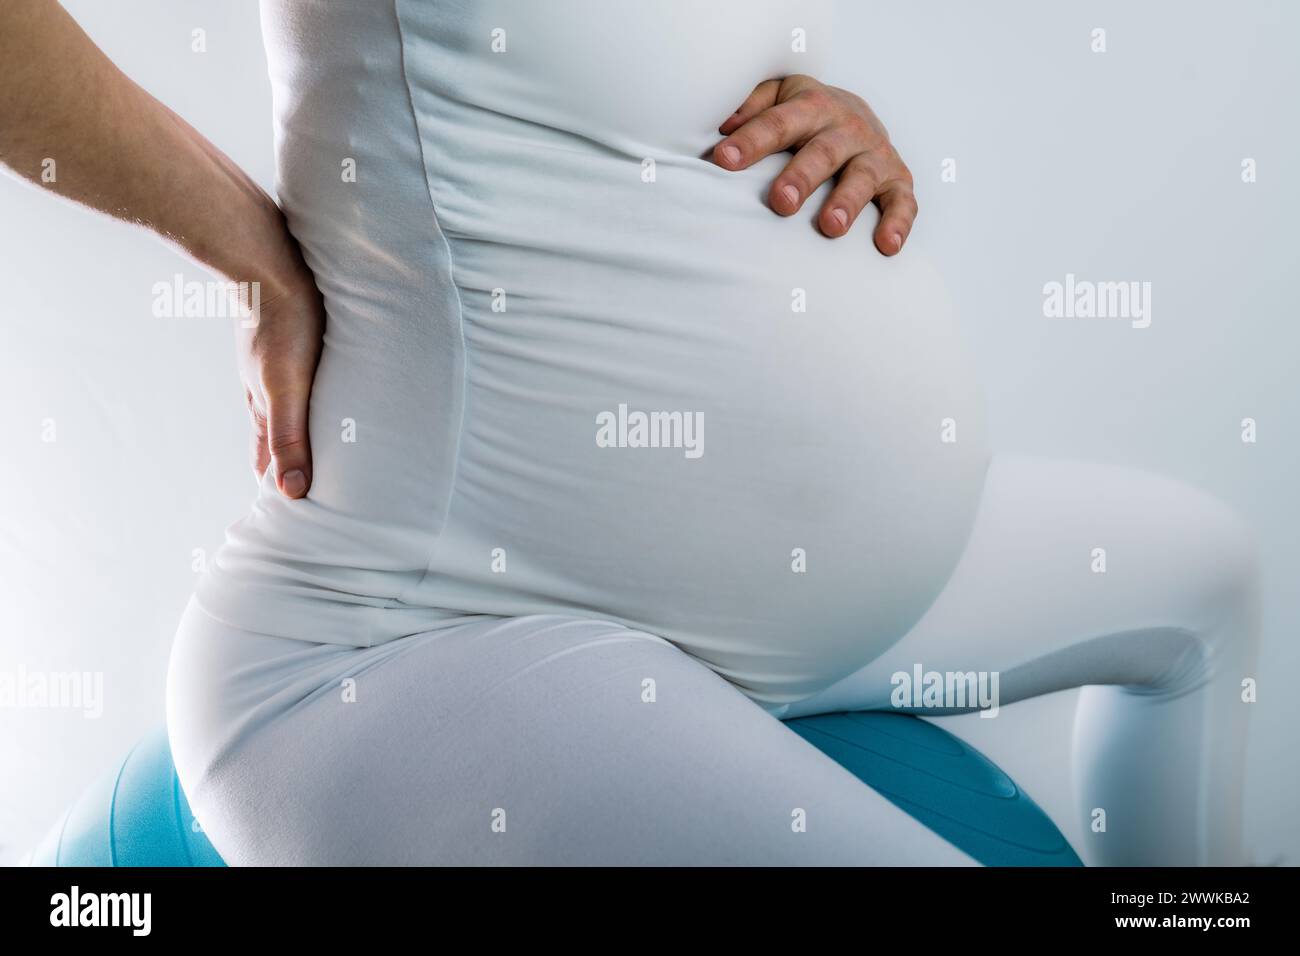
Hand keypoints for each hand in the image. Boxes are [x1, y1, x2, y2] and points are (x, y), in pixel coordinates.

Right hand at [235, 268, 323, 498]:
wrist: (266, 263)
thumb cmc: (282, 327)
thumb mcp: (287, 388)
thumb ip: (289, 438)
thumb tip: (292, 493)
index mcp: (263, 406)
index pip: (265, 458)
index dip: (273, 483)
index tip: (281, 511)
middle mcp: (263, 387)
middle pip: (272, 434)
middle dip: (284, 462)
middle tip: (295, 486)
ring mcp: (270, 362)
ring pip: (282, 405)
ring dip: (296, 427)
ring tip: (308, 444)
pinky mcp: (286, 338)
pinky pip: (295, 376)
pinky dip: (304, 394)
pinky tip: (313, 385)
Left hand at [713, 75, 917, 253]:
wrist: (856, 114)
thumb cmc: (802, 116)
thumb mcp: (776, 97)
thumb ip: (750, 105)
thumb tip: (723, 125)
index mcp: (812, 105)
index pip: (780, 121)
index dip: (753, 140)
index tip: (723, 160)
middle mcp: (848, 127)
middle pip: (823, 151)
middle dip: (803, 176)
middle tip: (781, 202)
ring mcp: (876, 154)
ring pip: (863, 176)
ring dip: (848, 202)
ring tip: (830, 227)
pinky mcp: (898, 179)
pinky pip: (903, 201)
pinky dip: (898, 222)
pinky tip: (887, 246)